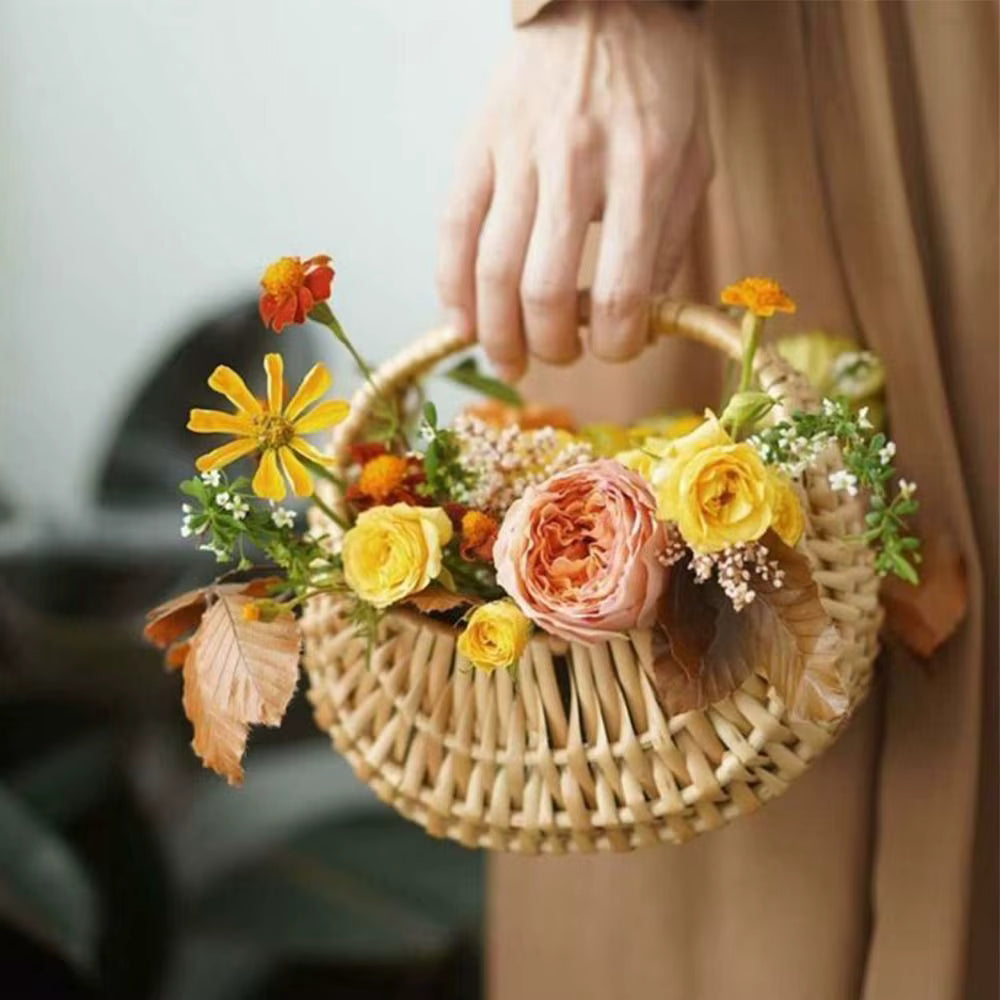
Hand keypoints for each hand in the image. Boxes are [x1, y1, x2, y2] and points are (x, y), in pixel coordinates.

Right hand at [436, 0, 710, 380]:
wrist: (606, 1)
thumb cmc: (655, 89)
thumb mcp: (691, 162)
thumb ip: (665, 243)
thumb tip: (632, 321)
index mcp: (643, 170)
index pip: (619, 291)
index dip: (614, 343)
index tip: (613, 347)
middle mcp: (576, 163)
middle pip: (543, 290)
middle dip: (550, 346)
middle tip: (558, 356)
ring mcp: (519, 151)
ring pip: (491, 269)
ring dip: (496, 334)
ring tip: (508, 360)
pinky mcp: (478, 143)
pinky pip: (453, 228)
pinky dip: (451, 288)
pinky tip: (461, 324)